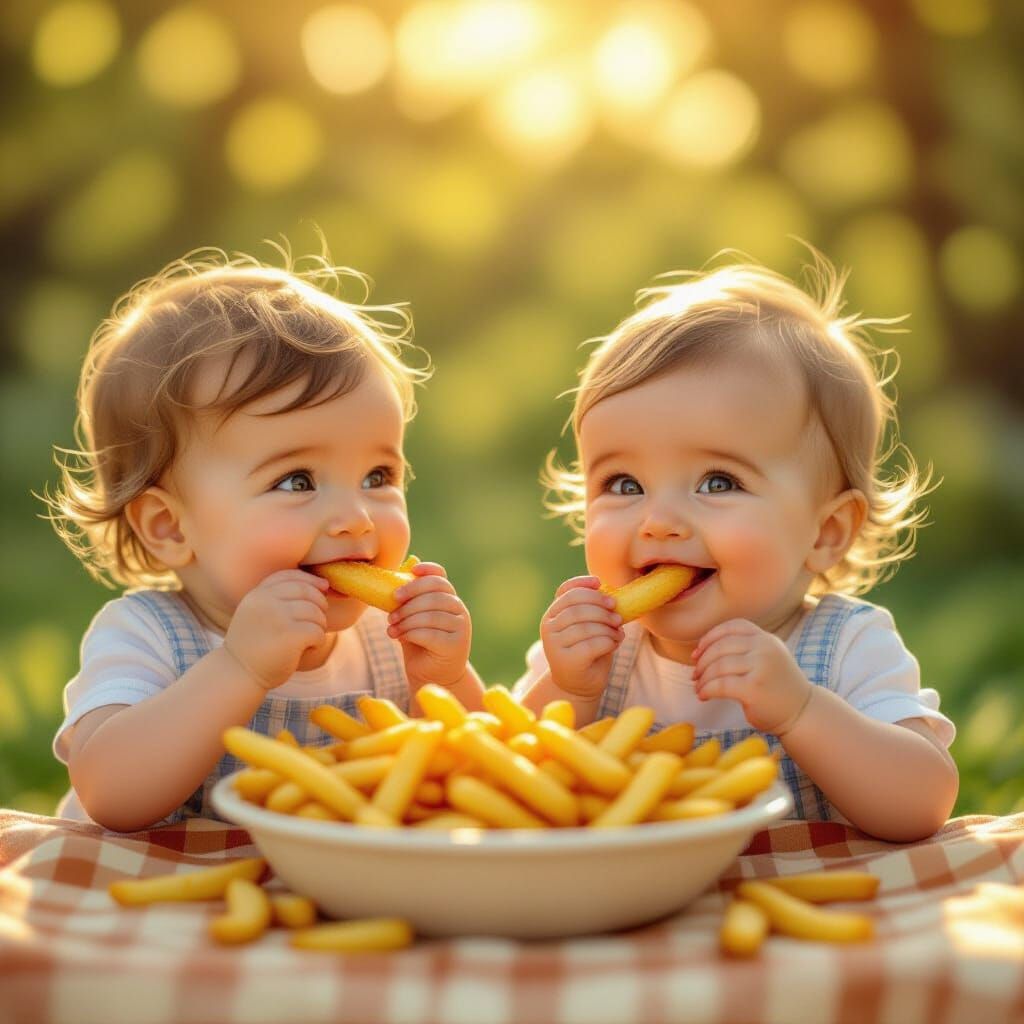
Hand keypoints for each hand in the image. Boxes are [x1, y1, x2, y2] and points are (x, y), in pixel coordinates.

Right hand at [223, 570, 329, 690]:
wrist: (238, 674)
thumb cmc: (255, 645)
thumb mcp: (259, 613)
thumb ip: (281, 597)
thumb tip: (324, 585)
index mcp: (258, 594)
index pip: (290, 576)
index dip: (311, 580)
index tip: (323, 588)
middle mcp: (266, 601)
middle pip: (307, 592)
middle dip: (320, 604)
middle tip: (318, 620)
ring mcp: (278, 617)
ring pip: (316, 612)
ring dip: (320, 626)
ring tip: (310, 638)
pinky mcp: (290, 636)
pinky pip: (318, 631)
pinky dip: (318, 641)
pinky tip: (308, 648)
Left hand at [386, 562, 471, 690]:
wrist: (432, 674)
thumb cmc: (420, 642)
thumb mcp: (412, 617)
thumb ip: (410, 597)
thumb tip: (406, 565)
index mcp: (449, 599)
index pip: (441, 578)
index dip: (427, 571)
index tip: (411, 572)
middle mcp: (459, 610)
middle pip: (433, 594)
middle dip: (408, 601)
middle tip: (391, 611)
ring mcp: (461, 628)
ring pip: (430, 615)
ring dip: (406, 620)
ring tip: (392, 628)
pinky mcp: (456, 645)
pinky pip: (430, 633)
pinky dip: (410, 633)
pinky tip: (399, 637)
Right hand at [541, 576, 624, 700]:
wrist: (579, 684)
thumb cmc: (586, 650)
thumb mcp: (587, 626)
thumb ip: (591, 609)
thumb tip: (608, 592)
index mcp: (552, 615)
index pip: (566, 593)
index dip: (583, 584)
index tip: (600, 583)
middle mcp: (548, 628)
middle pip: (577, 608)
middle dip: (602, 608)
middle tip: (618, 616)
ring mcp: (554, 645)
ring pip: (587, 627)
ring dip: (608, 627)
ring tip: (618, 632)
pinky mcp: (566, 661)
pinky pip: (593, 644)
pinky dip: (609, 641)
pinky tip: (615, 643)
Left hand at [692, 619, 811, 734]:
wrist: (802, 712)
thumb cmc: (777, 686)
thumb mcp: (766, 657)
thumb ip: (744, 648)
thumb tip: (701, 651)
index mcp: (765, 638)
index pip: (731, 627)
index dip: (709, 638)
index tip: (697, 653)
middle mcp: (764, 648)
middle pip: (721, 647)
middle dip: (702, 661)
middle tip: (695, 675)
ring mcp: (760, 667)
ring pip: (718, 666)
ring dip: (703, 678)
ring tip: (699, 687)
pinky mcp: (754, 689)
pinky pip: (720, 685)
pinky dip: (706, 689)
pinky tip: (703, 696)